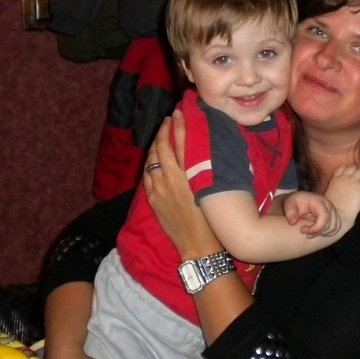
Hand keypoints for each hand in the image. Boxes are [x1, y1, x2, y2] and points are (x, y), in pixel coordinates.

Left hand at [143, 110, 221, 257]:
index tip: (177, 113)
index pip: (179, 142)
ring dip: (155, 146)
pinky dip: (150, 162)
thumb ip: (201, 165)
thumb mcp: (210, 187)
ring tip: (162, 136)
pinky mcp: (153, 199)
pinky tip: (154, 158)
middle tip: (169, 120)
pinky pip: (147, 175)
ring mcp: (158, 189)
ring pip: (152, 160)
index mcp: (186, 174)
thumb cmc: (212, 218)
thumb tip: (200, 145)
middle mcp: (169, 179)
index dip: (177, 125)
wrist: (198, 245)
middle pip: (162, 148)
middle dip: (164, 131)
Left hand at [282, 191, 340, 236]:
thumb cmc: (294, 202)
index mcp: (319, 201)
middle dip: (317, 231)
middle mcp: (328, 206)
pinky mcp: (334, 217)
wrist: (298, 201)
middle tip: (303, 231)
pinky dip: (327, 233)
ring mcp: (333, 211)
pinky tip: (316, 232)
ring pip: (334, 228)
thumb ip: (290, 212)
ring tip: (310, 232)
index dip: (316, 227)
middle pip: (330, 224)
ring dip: (322, 233)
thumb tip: (293, 222)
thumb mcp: (288, 204)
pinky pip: (336, 228)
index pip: (324, 216)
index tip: (303, 231)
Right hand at [323, 165, 359, 226]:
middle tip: (359, 181)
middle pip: (354, 168)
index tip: (351, 178)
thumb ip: (337, 185)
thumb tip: (342, 187)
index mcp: (335, 179)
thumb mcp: (331, 193)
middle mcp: (344, 177)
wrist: (339, 216)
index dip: (348, 172)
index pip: (344, 167)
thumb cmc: (333, 209)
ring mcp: (353, 181)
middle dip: (357, 173)